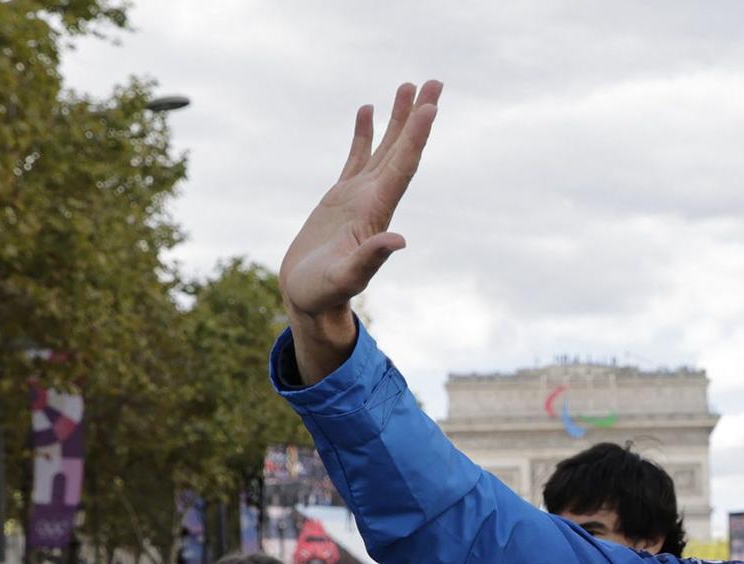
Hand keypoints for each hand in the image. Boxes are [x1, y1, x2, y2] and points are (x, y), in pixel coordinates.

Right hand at [280, 80, 442, 382]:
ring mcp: (358, 197)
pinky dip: (364, 134)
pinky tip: (369, 110)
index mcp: (377, 213)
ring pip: (383, 149)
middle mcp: (374, 200)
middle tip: (435, 82)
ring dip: (397, 118)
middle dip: (417, 116)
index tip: (431, 107)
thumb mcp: (346, 278)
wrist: (309, 301)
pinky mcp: (340, 199)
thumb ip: (370, 260)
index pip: (402, 167)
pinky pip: (356, 157)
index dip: (416, 137)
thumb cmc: (324, 294)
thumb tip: (398, 240)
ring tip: (408, 85)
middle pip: (401, 150)